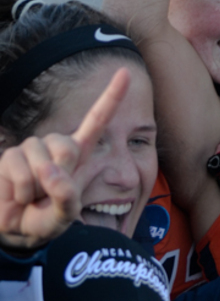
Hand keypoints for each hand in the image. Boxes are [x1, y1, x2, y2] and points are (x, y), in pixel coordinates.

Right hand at [0, 68, 130, 250]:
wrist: (17, 227)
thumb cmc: (46, 216)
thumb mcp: (65, 215)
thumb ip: (66, 198)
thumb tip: (52, 172)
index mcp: (78, 151)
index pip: (97, 120)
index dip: (112, 96)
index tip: (126, 72)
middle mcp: (55, 144)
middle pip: (68, 150)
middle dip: (61, 178)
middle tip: (49, 195)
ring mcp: (32, 147)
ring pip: (42, 164)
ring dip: (38, 190)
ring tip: (33, 196)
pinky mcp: (10, 156)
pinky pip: (22, 175)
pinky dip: (22, 194)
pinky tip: (18, 196)